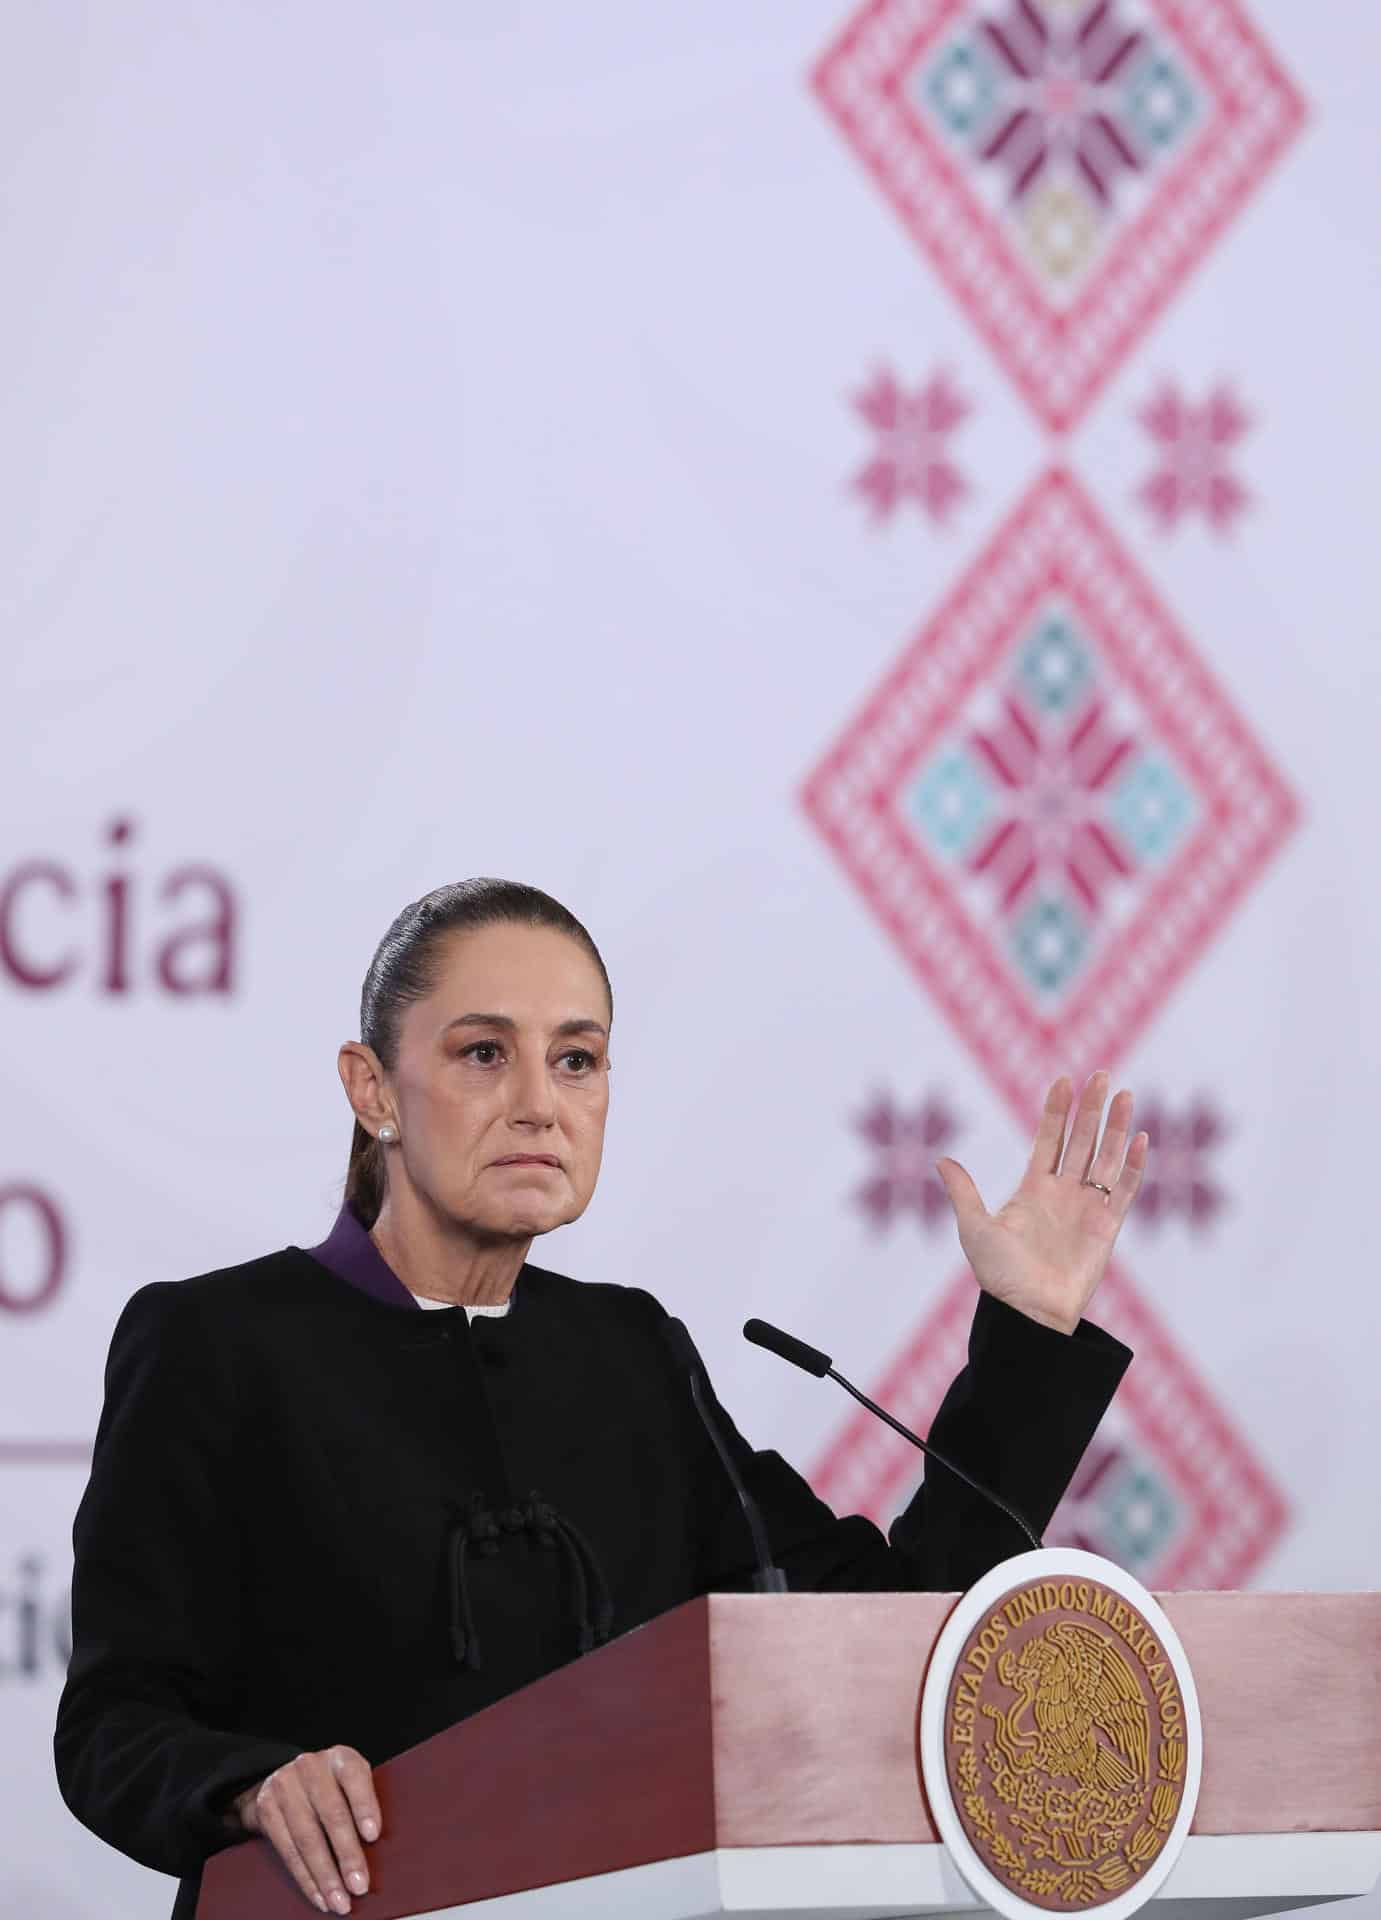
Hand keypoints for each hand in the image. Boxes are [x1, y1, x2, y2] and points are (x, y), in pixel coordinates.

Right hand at [232, 1746, 380, 1914]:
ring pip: (307, 1838)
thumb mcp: (351, 1781)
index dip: (364, 1806)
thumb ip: (364, 1803)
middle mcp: (311, 1766)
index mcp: (340, 1757)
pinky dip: (305, 1878)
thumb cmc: (333, 1786)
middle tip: (359, 1885)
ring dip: (325, 1876)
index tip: (373, 1835)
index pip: (354, 1777)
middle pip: (331, 1814)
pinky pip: (287, 1851)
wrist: (286, 1777)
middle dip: (346, 1855)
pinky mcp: (267, 1809)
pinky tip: (319, 1896)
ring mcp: (285, 1786)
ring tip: (340, 1901)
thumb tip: (384, 1848)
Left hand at [935, 1072, 1146, 1335]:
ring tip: (1124, 1094)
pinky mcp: (1107, 1227)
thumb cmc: (999, 1276)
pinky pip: (1123, 1190)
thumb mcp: (975, 1228)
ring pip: (1105, 1157)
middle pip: (1081, 1140)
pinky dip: (1133, 1165)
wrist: (1029, 1312)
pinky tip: (1140, 1139)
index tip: (1062, 1081)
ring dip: (1115, 1127)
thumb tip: (940, 1159)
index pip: (1048, 1139)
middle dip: (1090, 1108)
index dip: (1056, 1111)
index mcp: (1033, 1188)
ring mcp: (1087, 1207)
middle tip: (1100, 1075)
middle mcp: (1063, 1192)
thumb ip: (963, 1192)